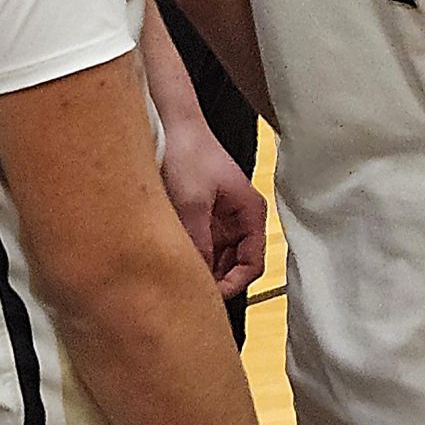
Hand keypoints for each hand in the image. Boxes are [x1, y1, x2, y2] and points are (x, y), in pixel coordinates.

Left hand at [159, 118, 269, 296]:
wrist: (171, 127)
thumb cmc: (189, 152)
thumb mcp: (192, 204)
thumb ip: (199, 243)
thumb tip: (198, 279)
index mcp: (250, 212)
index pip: (253, 263)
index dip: (233, 285)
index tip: (209, 297)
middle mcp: (239, 219)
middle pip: (235, 267)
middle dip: (215, 281)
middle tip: (188, 291)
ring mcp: (219, 220)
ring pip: (216, 261)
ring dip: (201, 270)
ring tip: (177, 275)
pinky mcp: (201, 219)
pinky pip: (201, 249)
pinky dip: (190, 258)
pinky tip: (172, 260)